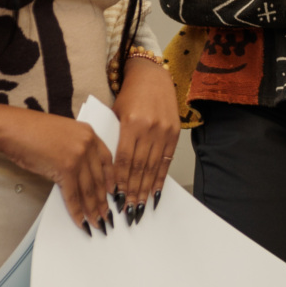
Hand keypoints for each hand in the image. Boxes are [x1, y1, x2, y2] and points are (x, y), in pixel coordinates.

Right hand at [0, 110, 115, 232]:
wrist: (13, 129)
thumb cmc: (32, 131)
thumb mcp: (64, 134)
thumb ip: (76, 149)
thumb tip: (80, 173)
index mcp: (90, 134)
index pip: (108, 161)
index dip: (111, 180)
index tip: (114, 193)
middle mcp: (88, 145)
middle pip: (99, 178)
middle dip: (103, 200)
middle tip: (107, 215)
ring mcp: (78, 157)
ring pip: (88, 189)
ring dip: (93, 210)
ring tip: (97, 223)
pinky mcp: (65, 169)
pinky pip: (73, 195)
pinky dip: (77, 211)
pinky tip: (81, 222)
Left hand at [111, 56, 179, 223]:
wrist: (152, 76)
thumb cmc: (129, 96)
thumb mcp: (116, 114)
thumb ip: (115, 139)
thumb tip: (110, 170)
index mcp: (131, 123)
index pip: (124, 158)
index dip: (120, 180)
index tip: (116, 198)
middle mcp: (150, 128)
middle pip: (140, 166)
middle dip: (134, 190)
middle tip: (129, 210)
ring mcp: (164, 130)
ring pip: (154, 166)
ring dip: (147, 188)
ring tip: (141, 206)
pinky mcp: (175, 132)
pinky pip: (167, 160)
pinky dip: (160, 177)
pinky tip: (156, 191)